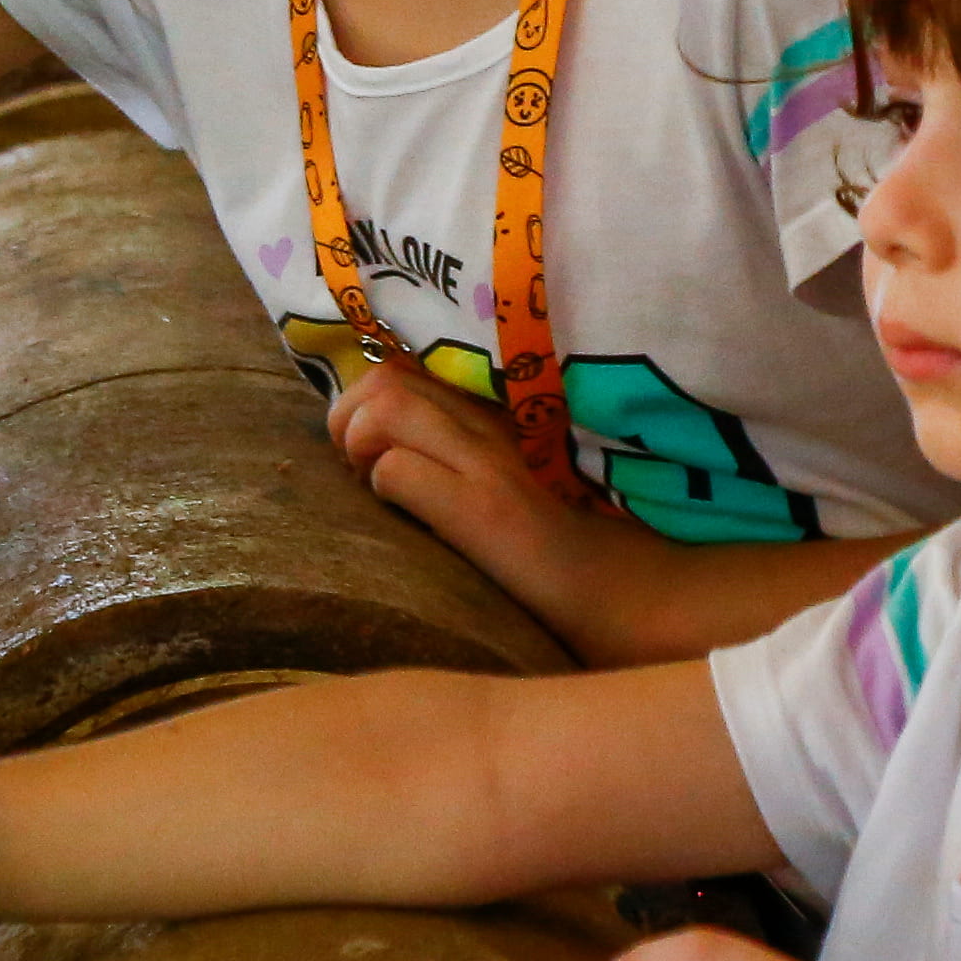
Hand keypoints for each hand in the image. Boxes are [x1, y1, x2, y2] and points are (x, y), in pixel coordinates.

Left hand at [335, 358, 622, 634]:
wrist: (614, 592)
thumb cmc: (545, 548)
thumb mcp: (492, 478)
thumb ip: (448, 450)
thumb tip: (374, 449)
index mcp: (486, 413)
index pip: (399, 368)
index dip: (363, 401)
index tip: (367, 452)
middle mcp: (488, 423)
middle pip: (382, 377)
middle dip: (346, 418)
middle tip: (358, 470)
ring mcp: (488, 463)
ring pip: (386, 408)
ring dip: (358, 445)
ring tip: (372, 487)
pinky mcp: (487, 510)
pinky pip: (399, 472)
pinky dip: (382, 489)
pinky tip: (404, 518)